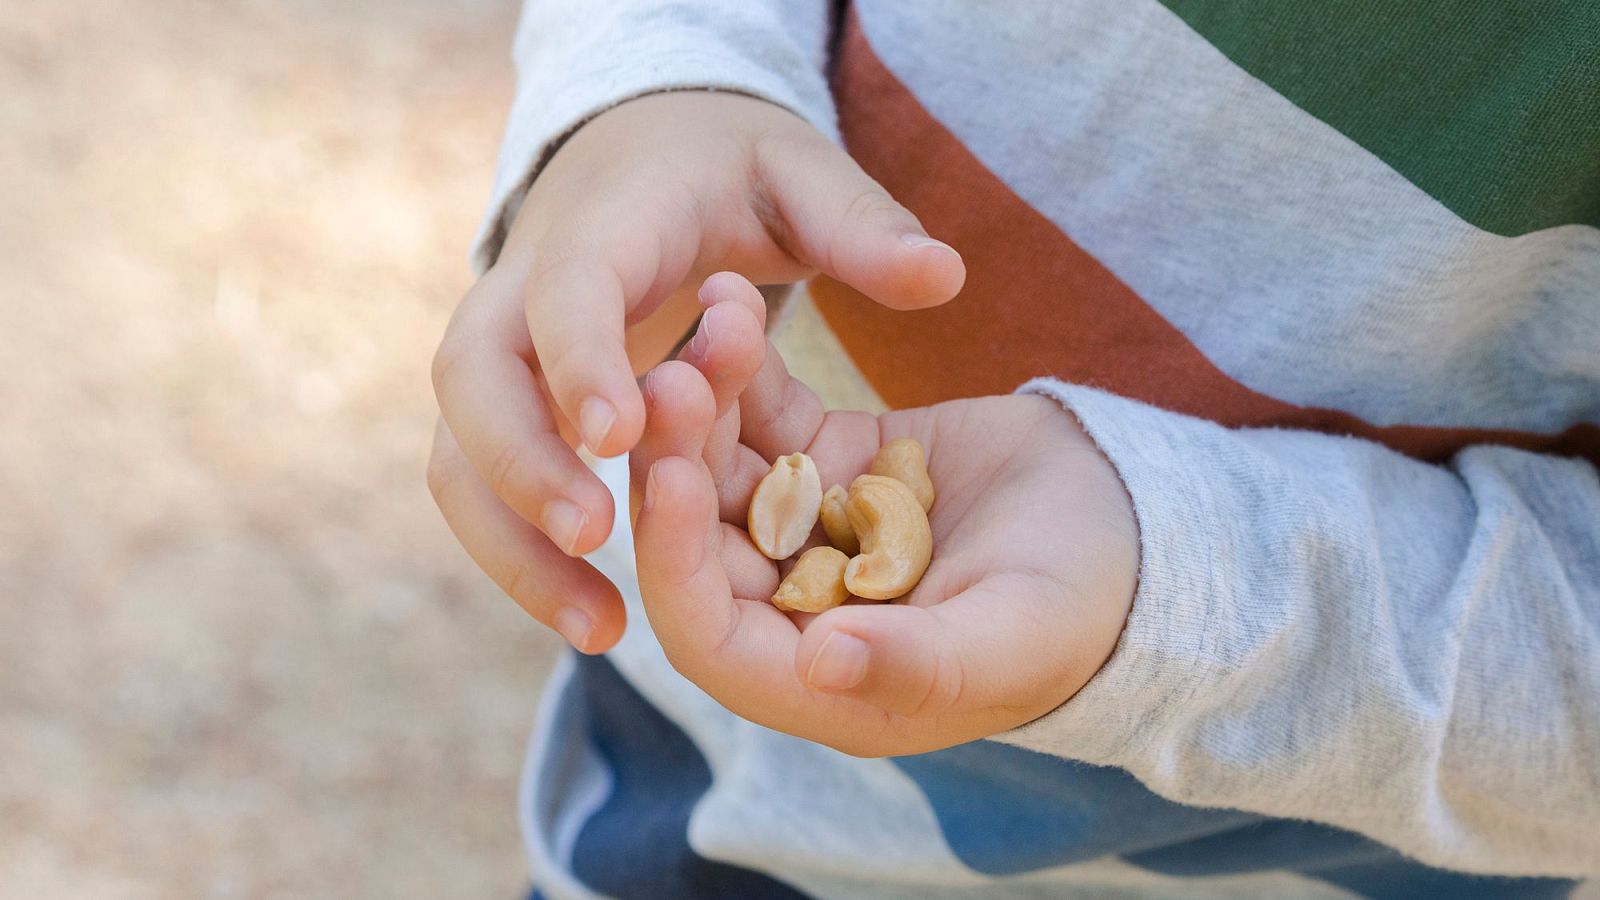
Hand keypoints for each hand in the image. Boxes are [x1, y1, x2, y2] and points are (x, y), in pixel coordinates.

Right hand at [427, 92, 965, 651]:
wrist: (639, 151)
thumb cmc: (728, 167)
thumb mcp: (799, 173)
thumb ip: (862, 224)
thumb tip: (945, 275)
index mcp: (601, 226)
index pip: (567, 289)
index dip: (584, 360)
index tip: (621, 438)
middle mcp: (523, 289)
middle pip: (475, 382)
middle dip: (522, 465)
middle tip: (598, 539)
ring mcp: (504, 354)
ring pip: (459, 455)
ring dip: (512, 544)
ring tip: (598, 627)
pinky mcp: (511, 407)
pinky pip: (484, 488)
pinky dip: (521, 554)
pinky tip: (594, 618)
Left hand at [630, 277, 1138, 755]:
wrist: (1134, 524)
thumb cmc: (1085, 609)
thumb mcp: (1011, 640)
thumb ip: (917, 663)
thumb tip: (816, 667)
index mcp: (822, 676)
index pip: (711, 633)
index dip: (679, 564)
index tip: (673, 482)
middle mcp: (795, 607)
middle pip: (703, 539)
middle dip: (678, 462)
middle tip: (668, 380)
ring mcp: (809, 529)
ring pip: (727, 468)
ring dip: (706, 402)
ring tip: (711, 322)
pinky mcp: (831, 462)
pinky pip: (770, 415)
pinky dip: (750, 367)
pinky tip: (734, 300)